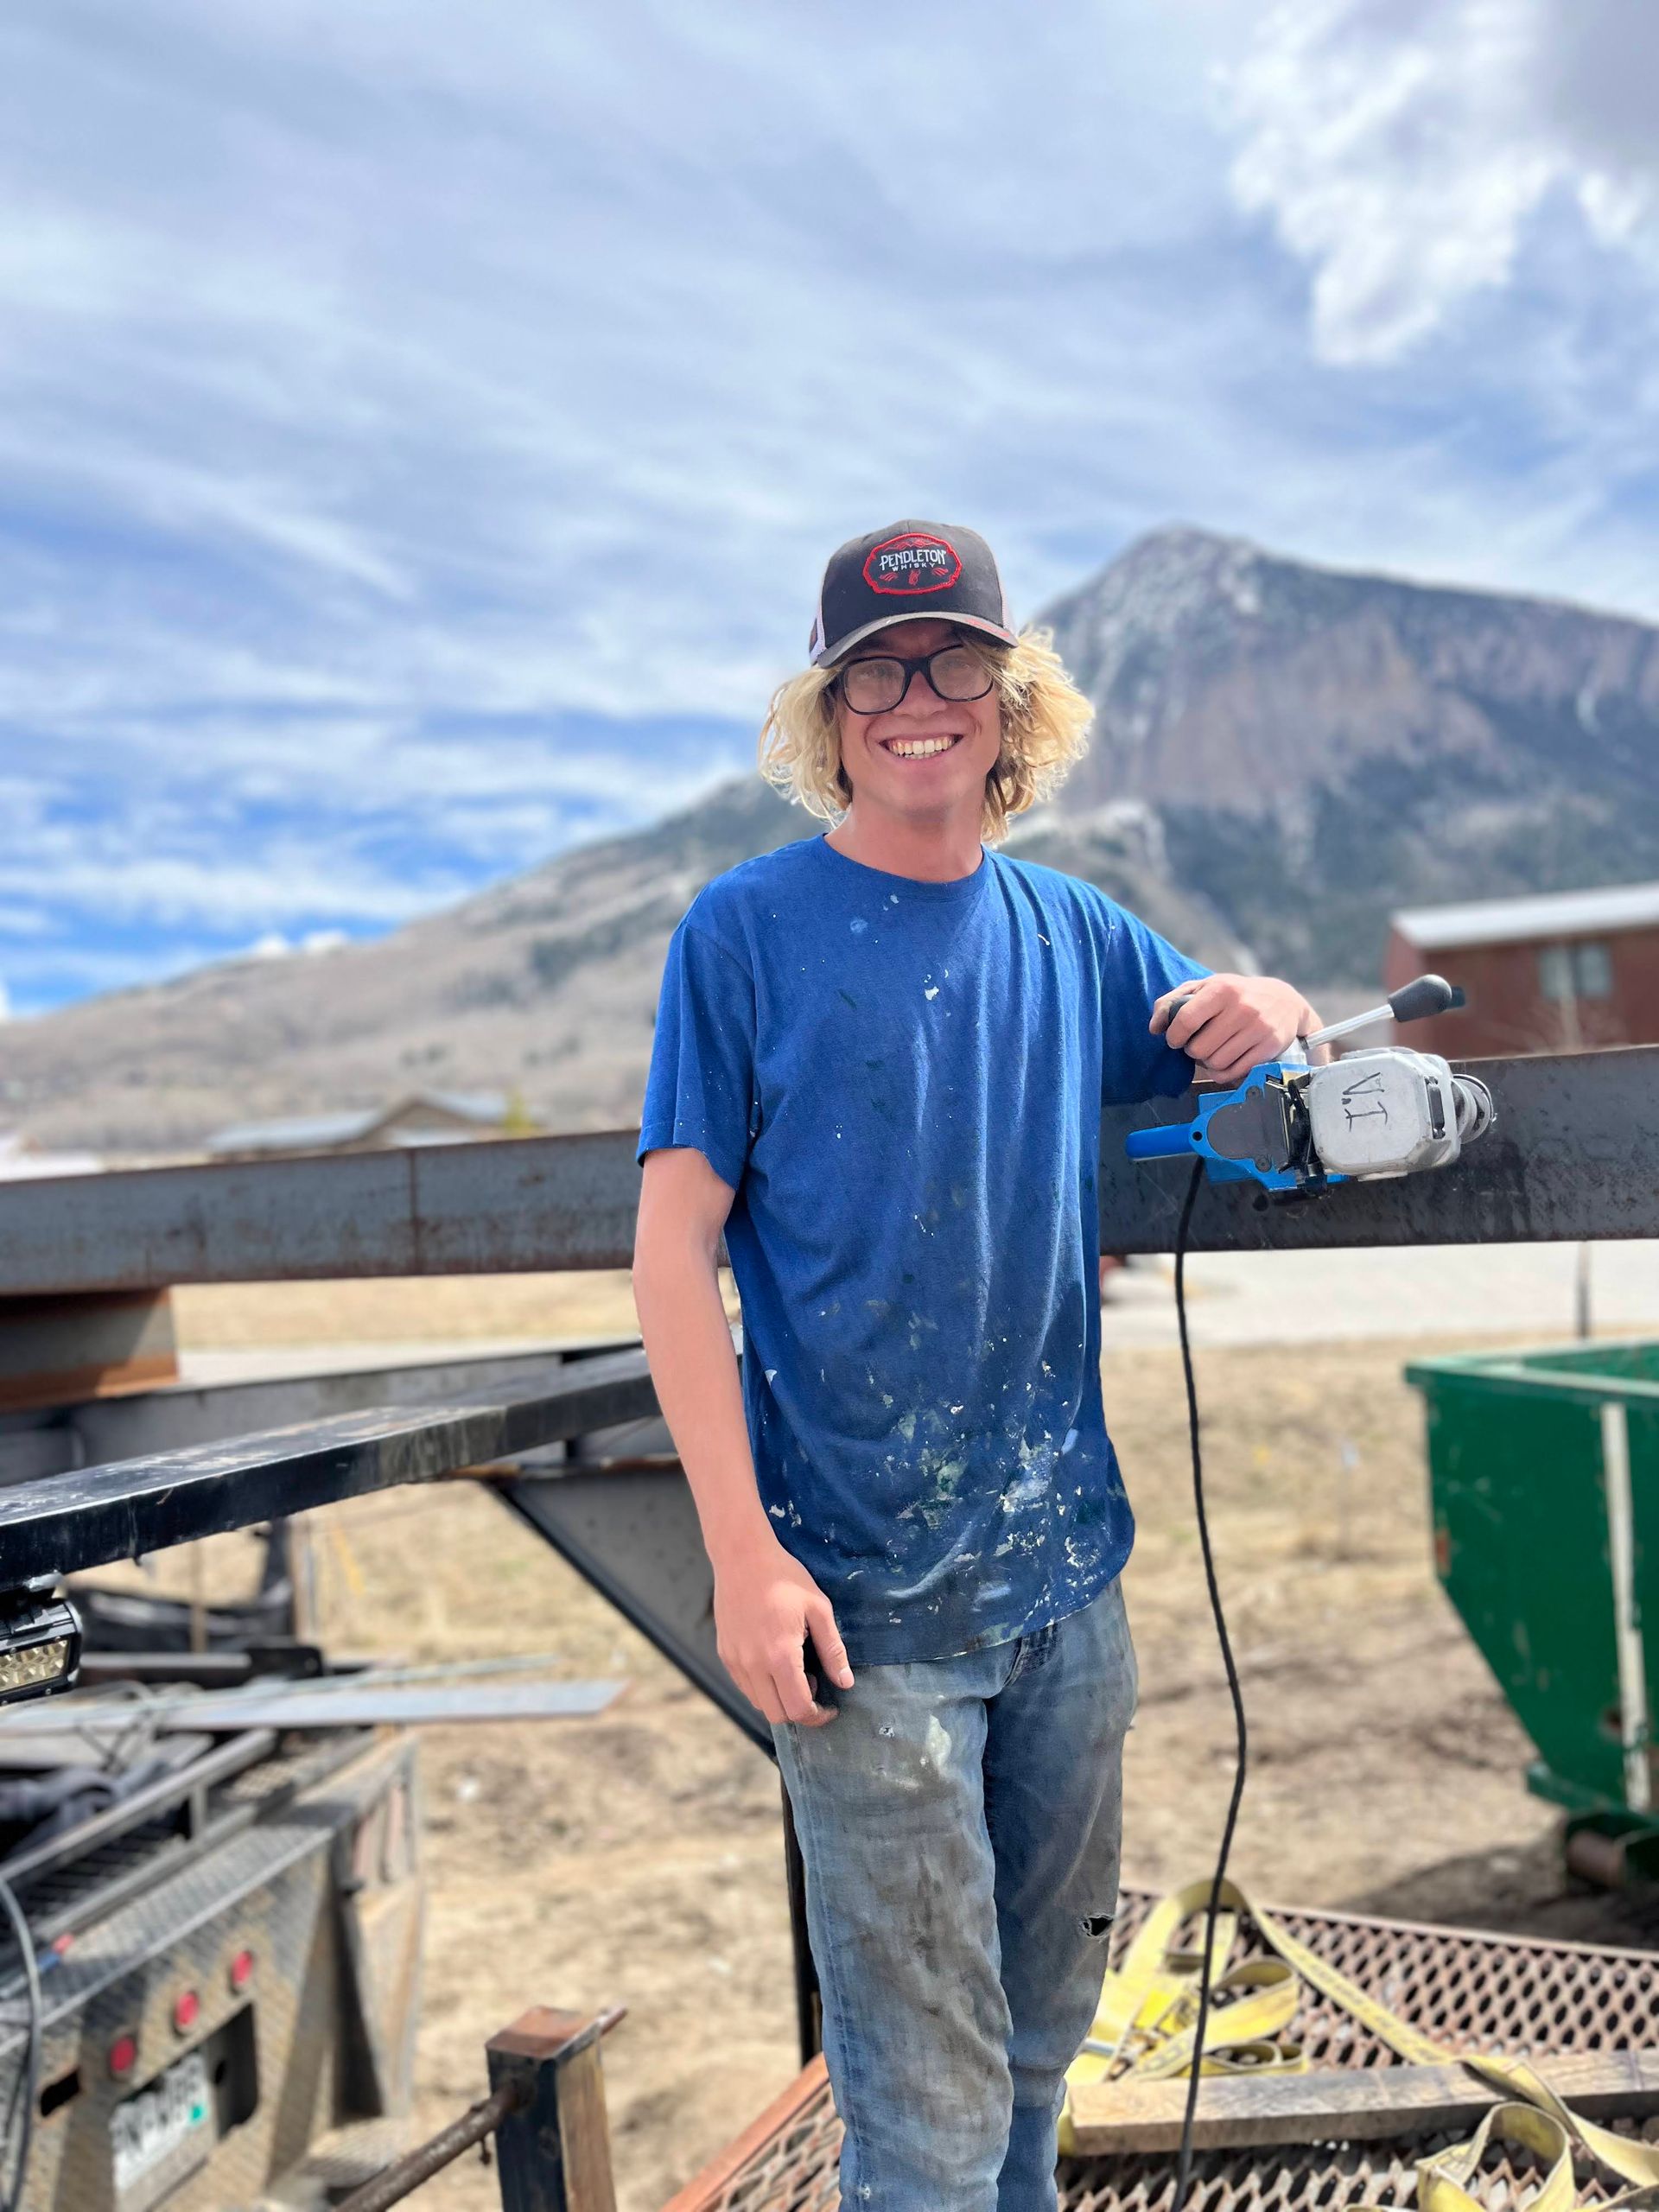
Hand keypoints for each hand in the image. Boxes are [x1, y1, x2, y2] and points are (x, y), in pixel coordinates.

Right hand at [710, 1529, 853, 1726]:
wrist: (743, 1556)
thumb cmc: (785, 1578)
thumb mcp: (819, 1609)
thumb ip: (833, 1649)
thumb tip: (846, 1682)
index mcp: (780, 1656)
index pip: (797, 1709)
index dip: (817, 1717)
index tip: (829, 1708)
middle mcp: (753, 1665)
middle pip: (777, 1714)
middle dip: (799, 1709)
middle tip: (812, 1682)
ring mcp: (735, 1661)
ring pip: (758, 1703)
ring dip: (779, 1698)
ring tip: (792, 1669)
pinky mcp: (725, 1653)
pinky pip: (744, 1686)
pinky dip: (762, 1686)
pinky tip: (772, 1660)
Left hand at [1150, 974, 1320, 1083]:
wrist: (1284, 1002)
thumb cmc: (1235, 995)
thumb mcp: (1205, 987)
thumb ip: (1172, 1002)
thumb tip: (1154, 1028)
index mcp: (1222, 989)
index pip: (1186, 1021)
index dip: (1174, 1036)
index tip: (1175, 1039)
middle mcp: (1242, 1008)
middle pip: (1199, 1049)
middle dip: (1192, 1051)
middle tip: (1199, 1044)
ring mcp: (1258, 1028)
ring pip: (1216, 1063)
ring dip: (1208, 1062)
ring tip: (1213, 1050)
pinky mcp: (1269, 1047)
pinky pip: (1233, 1073)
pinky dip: (1223, 1072)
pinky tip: (1225, 1060)